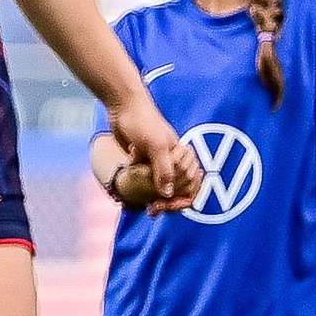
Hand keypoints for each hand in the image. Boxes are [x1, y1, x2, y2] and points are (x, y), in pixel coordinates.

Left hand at [111, 95, 202, 212]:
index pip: (192, 186)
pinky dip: (140, 186)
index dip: (182, 199)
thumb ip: (164, 170)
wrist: (123, 106)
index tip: (165, 206)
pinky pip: (144, 180)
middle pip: (176, 191)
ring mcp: (156, 162)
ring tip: (144, 206)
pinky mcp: (142, 160)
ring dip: (152, 196)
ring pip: (159, 187)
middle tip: (152, 209)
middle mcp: (172, 161)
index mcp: (182, 157)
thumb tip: (167, 194)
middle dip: (166, 202)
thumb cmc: (144, 122)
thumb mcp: (156, 147)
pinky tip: (132, 189)